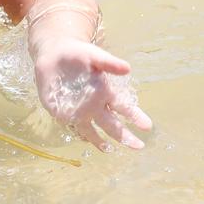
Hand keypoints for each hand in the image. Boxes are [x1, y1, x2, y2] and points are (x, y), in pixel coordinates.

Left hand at [34, 38, 152, 151]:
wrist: (55, 54)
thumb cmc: (80, 55)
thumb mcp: (95, 56)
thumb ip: (109, 63)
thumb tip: (127, 68)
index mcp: (106, 92)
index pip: (124, 107)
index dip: (135, 116)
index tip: (147, 125)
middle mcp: (95, 105)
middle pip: (112, 124)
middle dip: (125, 135)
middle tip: (139, 146)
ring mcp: (79, 110)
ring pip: (92, 130)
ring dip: (100, 140)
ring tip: (109, 149)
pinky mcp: (61, 111)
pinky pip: (72, 125)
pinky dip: (79, 133)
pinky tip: (85, 139)